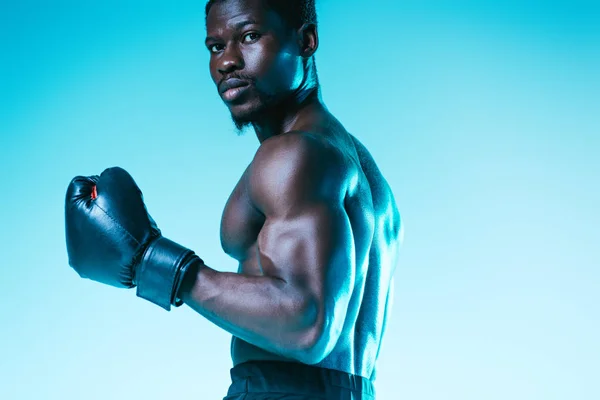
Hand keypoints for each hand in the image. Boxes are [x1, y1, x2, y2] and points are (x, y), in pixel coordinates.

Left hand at [65, 167, 199, 309]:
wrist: (149, 261)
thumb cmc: (132, 223)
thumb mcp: (119, 184)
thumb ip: (108, 176)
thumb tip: (102, 184)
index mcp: (72, 219)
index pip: (79, 186)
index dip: (102, 184)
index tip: (119, 196)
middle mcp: (71, 243)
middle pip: (86, 209)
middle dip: (105, 205)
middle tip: (125, 213)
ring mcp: (83, 260)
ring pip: (95, 228)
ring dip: (109, 223)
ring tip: (127, 230)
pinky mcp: (96, 271)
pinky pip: (103, 247)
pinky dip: (113, 242)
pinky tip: (126, 244)